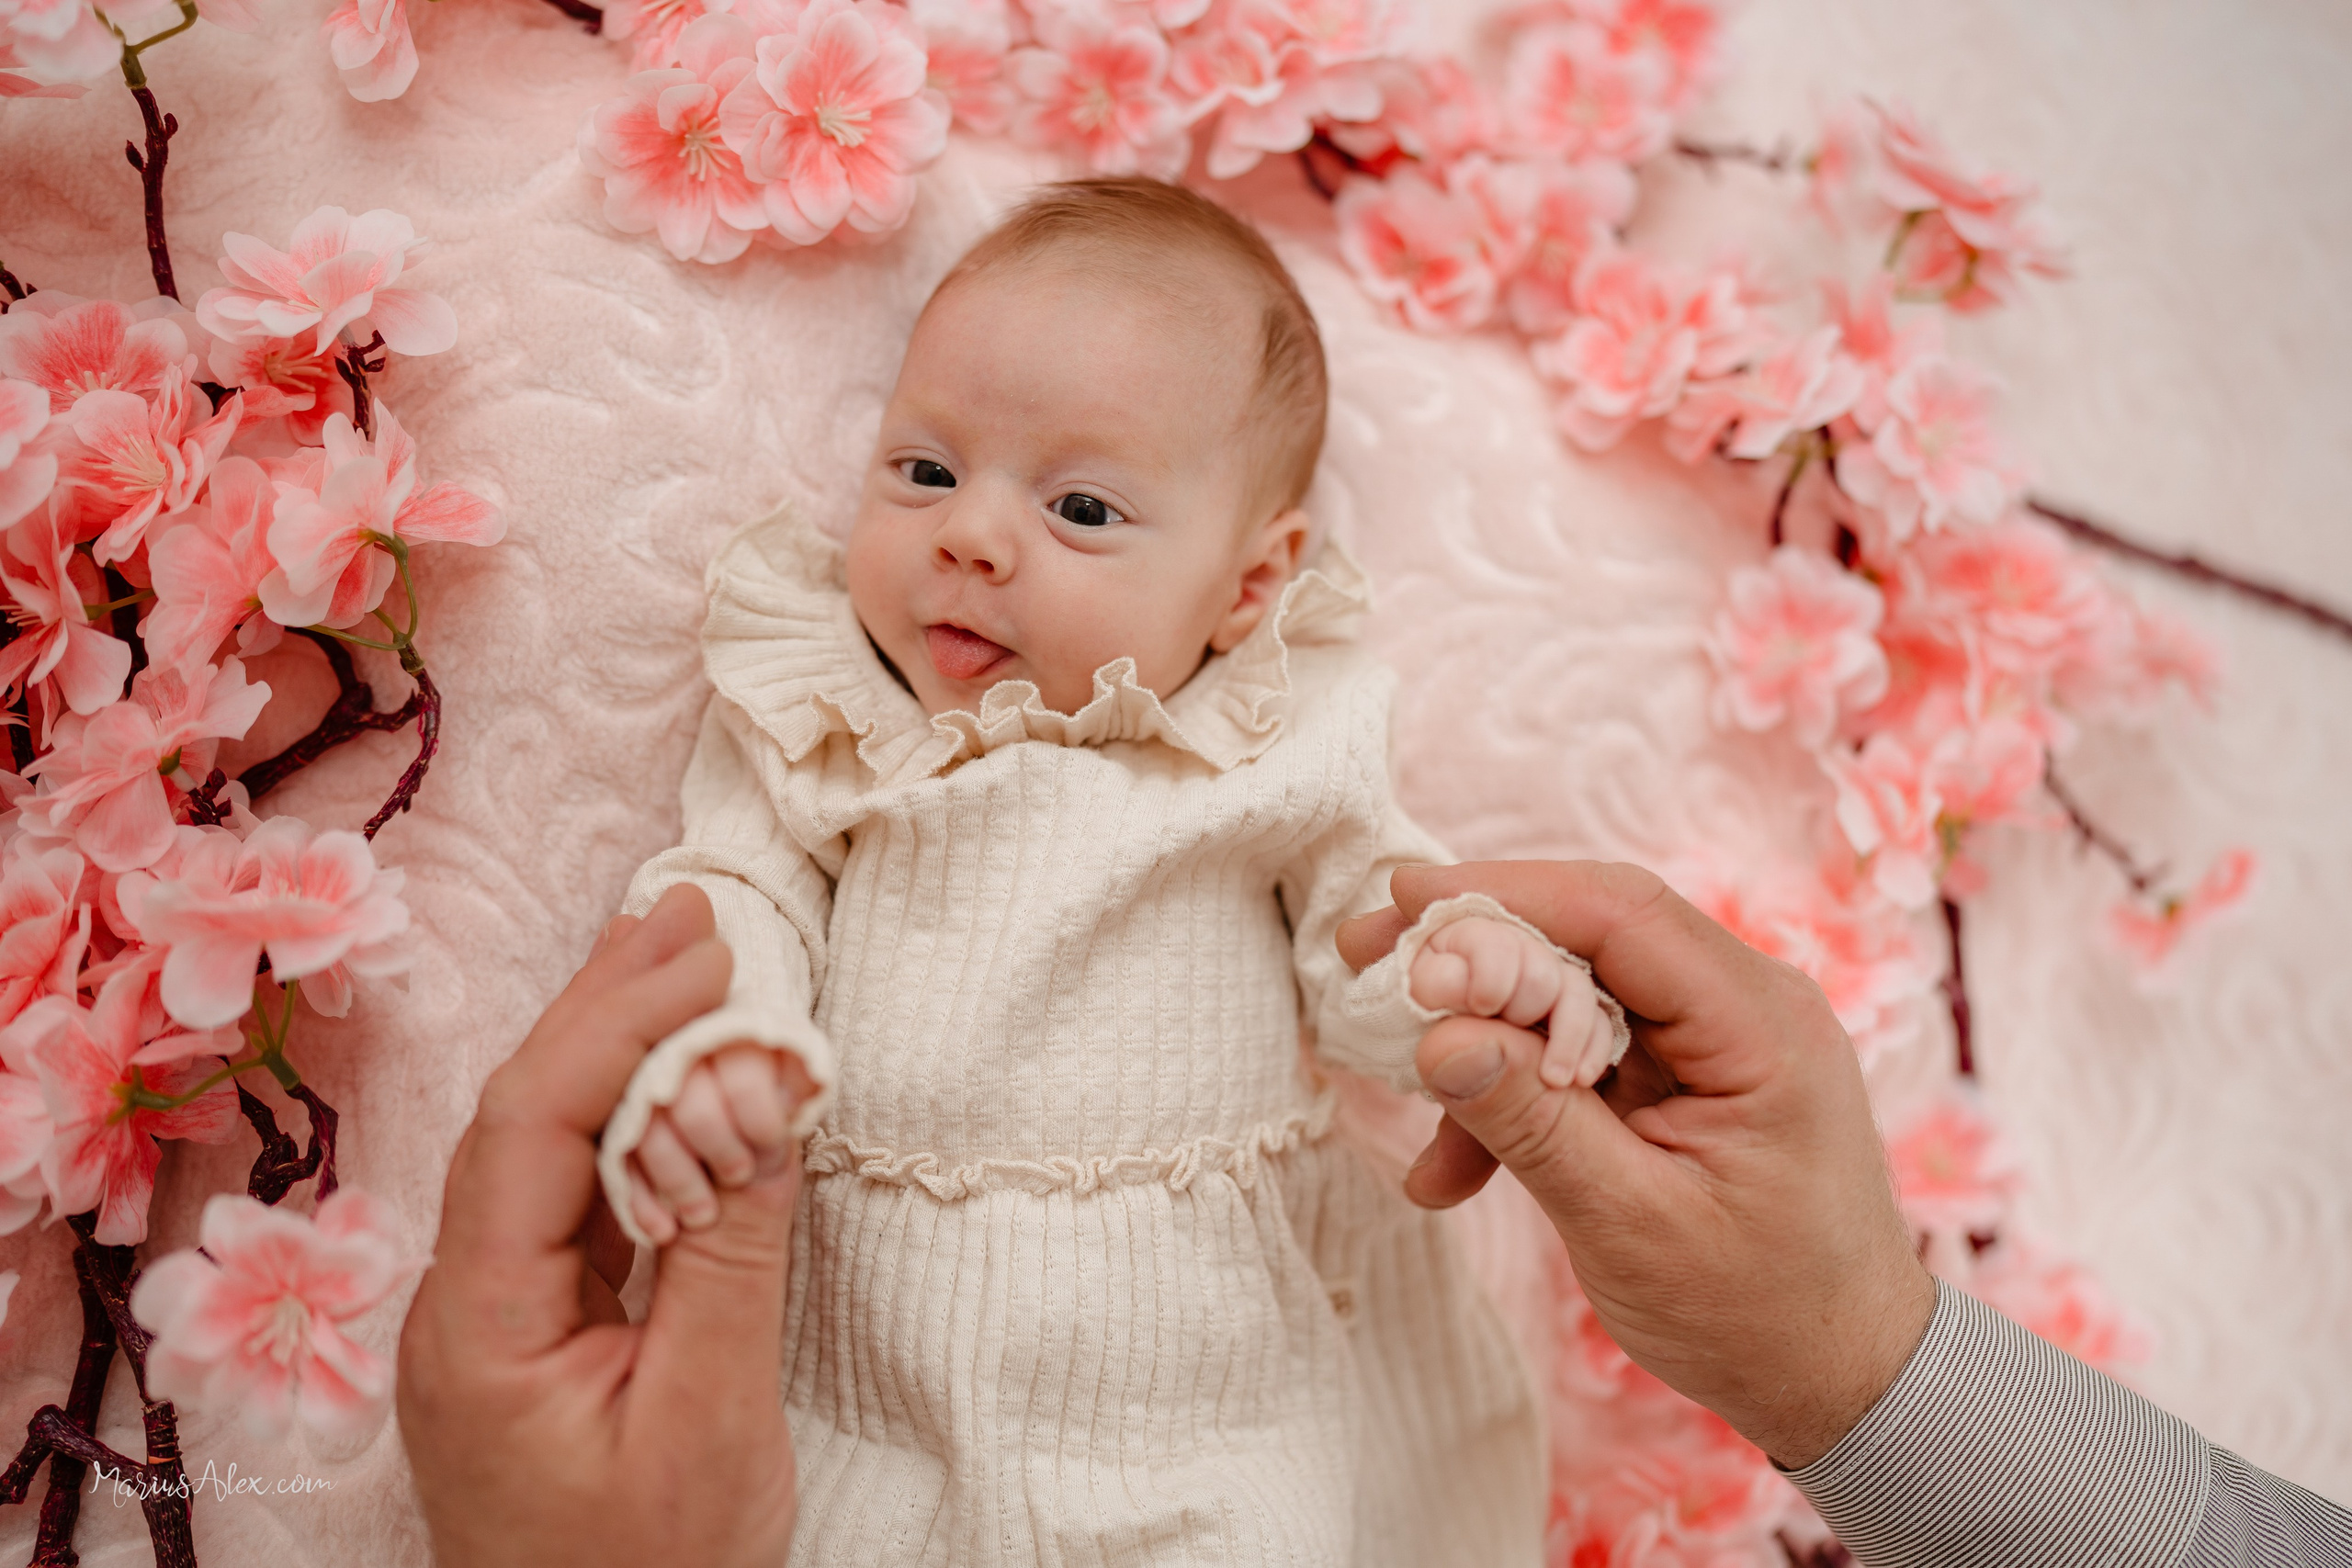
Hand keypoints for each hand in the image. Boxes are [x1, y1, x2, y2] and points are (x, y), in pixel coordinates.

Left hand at [398, 885, 802, 1567]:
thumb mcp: (709, 1420)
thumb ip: (729, 1254)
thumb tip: (758, 1096)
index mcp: (482, 1324)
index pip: (536, 1125)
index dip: (619, 1024)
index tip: (710, 957)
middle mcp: (468, 1304)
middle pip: (527, 1115)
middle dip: (606, 1005)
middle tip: (690, 913)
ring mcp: (499, 1319)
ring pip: (550, 1149)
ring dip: (619, 1050)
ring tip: (685, 960)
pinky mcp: (541, 1335)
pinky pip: (582, 1201)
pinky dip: (636, 1127)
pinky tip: (679, 1081)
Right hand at [1338, 861, 1935, 1469]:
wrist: (1844, 1381)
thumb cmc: (1759, 1315)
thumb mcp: (1630, 1225)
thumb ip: (1531, 1121)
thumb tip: (1435, 1034)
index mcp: (1760, 1026)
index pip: (1620, 915)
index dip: (1504, 896)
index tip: (1403, 898)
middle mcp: (1747, 1006)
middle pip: (1590, 932)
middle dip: (1474, 947)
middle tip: (1368, 953)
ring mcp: (1719, 1037)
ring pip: (1575, 989)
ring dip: (1486, 1035)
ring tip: (1401, 1086)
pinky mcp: (1690, 1073)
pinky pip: (1585, 1047)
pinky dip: (1519, 1090)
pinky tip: (1457, 1168)